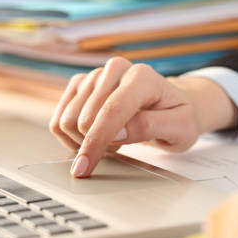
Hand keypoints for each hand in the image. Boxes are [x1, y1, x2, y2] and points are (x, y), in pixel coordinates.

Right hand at [49, 57, 237, 176]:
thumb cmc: (178, 117)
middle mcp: (115, 69)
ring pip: (67, 119)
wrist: (171, 105)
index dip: (96, 142)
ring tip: (112, 140)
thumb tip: (116, 133)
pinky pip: (59, 118)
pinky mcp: (80, 84)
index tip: (85, 168)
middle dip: (96, 144)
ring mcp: (95, 75)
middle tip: (121, 147)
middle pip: (83, 118)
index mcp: (142, 77)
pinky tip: (95, 136)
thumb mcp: (178, 128)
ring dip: (84, 141)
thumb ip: (150, 127)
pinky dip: (72, 136)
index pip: (111, 111)